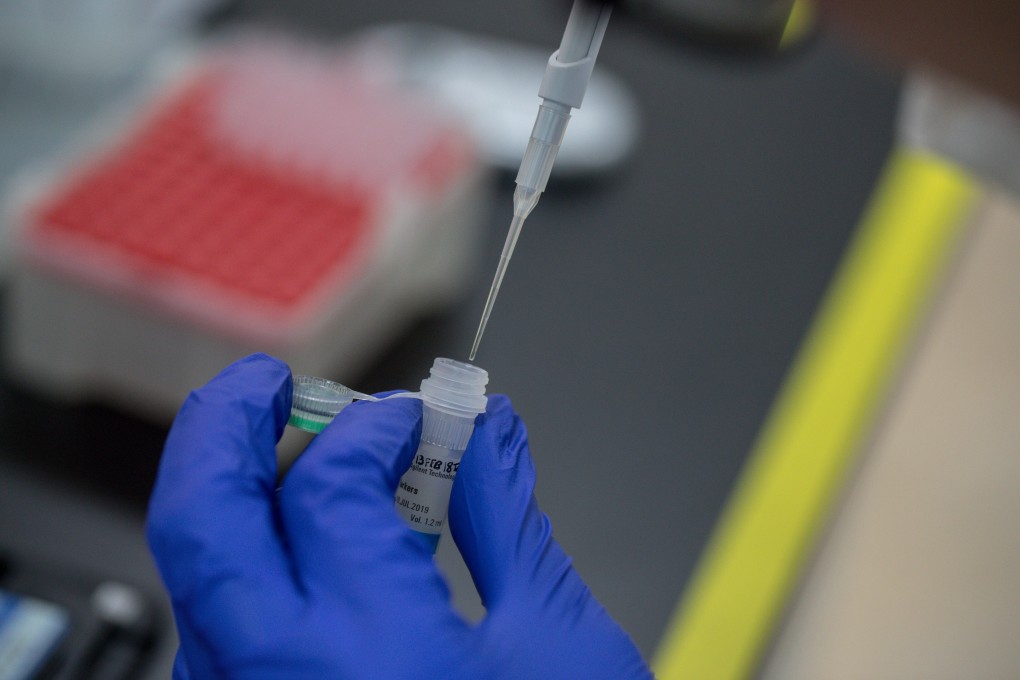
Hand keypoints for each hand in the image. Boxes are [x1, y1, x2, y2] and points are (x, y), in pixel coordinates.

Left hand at [147, 354, 650, 678]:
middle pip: (201, 518)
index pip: (333, 488)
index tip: (413, 420)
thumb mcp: (556, 640)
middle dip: (227, 423)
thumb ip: (506, 514)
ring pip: (190, 574)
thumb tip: (488, 427)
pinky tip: (298, 545)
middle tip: (271, 385)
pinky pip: (213, 626)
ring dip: (227, 492)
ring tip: (284, 453)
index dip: (377, 429)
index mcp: (376, 658)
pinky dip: (244, 562)